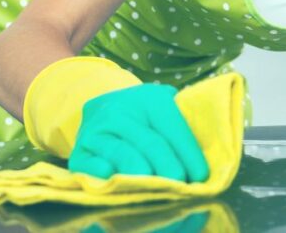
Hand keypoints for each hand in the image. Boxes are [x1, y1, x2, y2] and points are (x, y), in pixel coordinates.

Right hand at [68, 84, 209, 182]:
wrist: (101, 107)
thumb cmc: (142, 114)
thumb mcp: (163, 106)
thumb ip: (182, 123)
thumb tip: (206, 155)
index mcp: (150, 98)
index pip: (173, 127)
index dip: (189, 153)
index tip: (201, 175)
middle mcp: (121, 111)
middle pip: (151, 143)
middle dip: (170, 167)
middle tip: (182, 185)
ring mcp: (98, 130)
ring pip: (124, 153)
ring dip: (143, 172)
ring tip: (157, 186)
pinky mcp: (80, 151)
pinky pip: (91, 164)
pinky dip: (105, 173)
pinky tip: (118, 179)